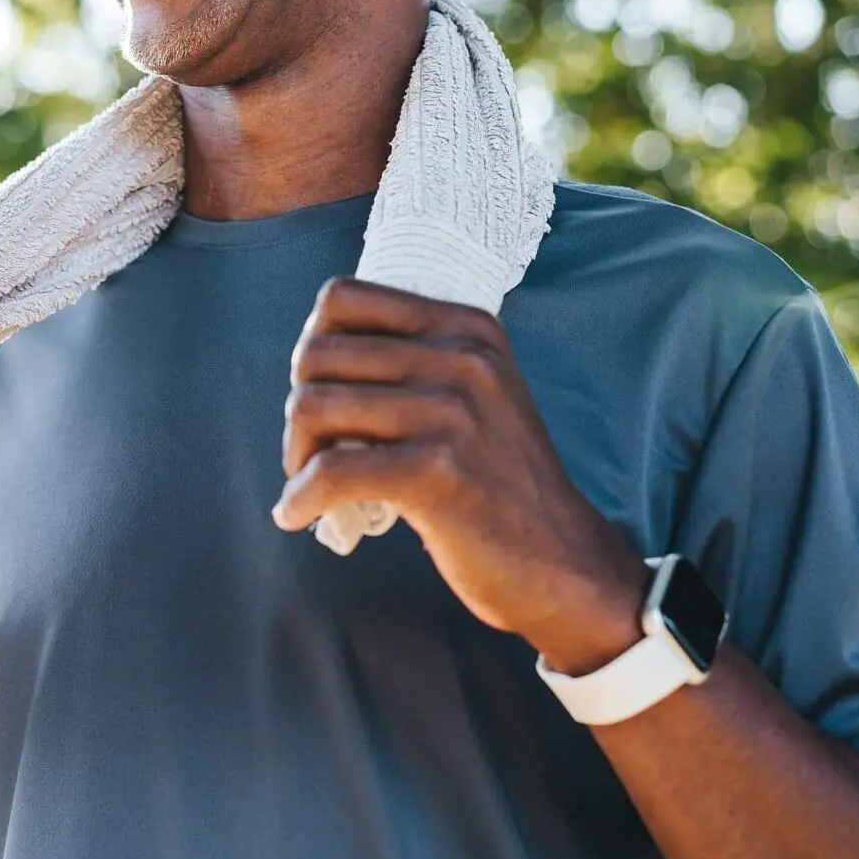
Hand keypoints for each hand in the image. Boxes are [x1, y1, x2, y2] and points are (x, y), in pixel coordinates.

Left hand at [274, 277, 646, 673]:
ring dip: (296, 453)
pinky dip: (300, 497)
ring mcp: (452, 413)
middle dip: (299, 409)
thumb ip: (413, 362)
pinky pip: (330, 471)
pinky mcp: (436, 472)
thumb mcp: (474, 395)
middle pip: (318, 353)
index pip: (343, 298)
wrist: (562, 560)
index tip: (320, 390)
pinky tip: (297, 515)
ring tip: (307, 484)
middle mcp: (463, 357)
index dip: (313, 344)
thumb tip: (312, 354)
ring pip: (314, 406)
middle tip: (311, 453)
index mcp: (466, 327)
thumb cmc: (497, 483)